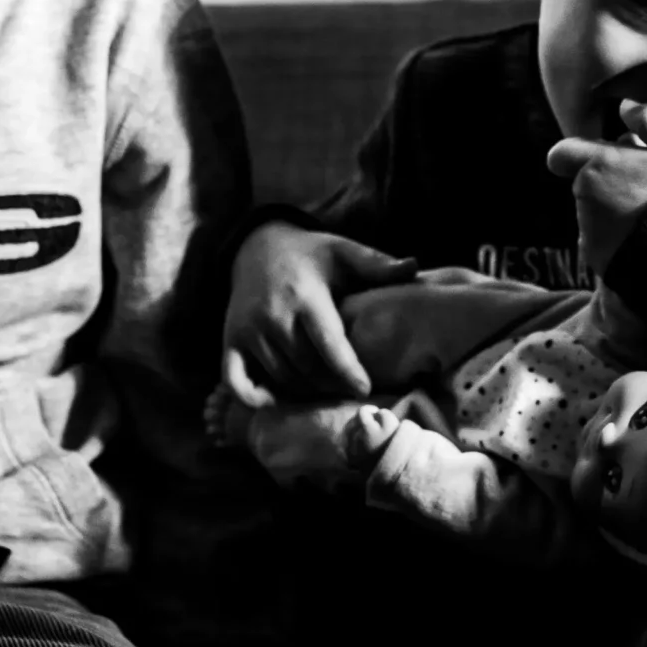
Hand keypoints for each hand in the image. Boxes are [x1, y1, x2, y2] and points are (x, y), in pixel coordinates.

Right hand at [220, 222, 418, 406]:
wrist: (256, 246)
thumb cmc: (310, 255)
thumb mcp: (343, 251)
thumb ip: (377, 264)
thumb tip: (415, 267)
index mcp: (306, 296)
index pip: (328, 343)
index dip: (347, 370)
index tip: (364, 388)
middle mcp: (273, 315)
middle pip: (307, 367)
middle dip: (331, 384)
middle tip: (351, 392)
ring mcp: (249, 330)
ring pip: (281, 377)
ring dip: (303, 391)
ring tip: (326, 392)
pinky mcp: (230, 340)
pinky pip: (236, 380)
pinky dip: (254, 398)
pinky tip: (276, 401)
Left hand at [544, 99, 646, 277]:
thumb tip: (625, 106)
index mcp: (600, 164)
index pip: (561, 153)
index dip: (578, 153)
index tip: (604, 159)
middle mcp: (585, 196)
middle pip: (584, 180)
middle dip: (608, 179)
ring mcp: (587, 228)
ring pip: (593, 209)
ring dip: (614, 207)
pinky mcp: (594, 255)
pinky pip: (599, 238)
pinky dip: (616, 236)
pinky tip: (645, 237)